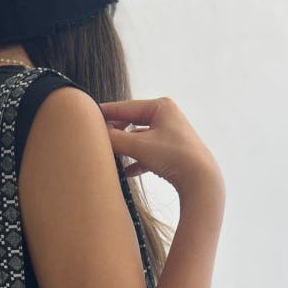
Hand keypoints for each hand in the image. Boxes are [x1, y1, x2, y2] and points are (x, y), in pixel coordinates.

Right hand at [98, 97, 224, 201]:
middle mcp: (166, 117)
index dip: (105, 113)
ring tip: (109, 155)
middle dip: (115, 133)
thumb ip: (114, 139)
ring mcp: (170, 135)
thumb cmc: (173, 156)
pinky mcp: (172, 153)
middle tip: (96, 140)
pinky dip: (136, 161)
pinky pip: (147, 154)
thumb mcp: (138, 146)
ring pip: (138, 139)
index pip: (124, 108)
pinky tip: (126, 172)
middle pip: (131, 122)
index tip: (86, 117)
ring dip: (124, 148)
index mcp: (160, 106)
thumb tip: (95, 135)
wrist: (201, 181)